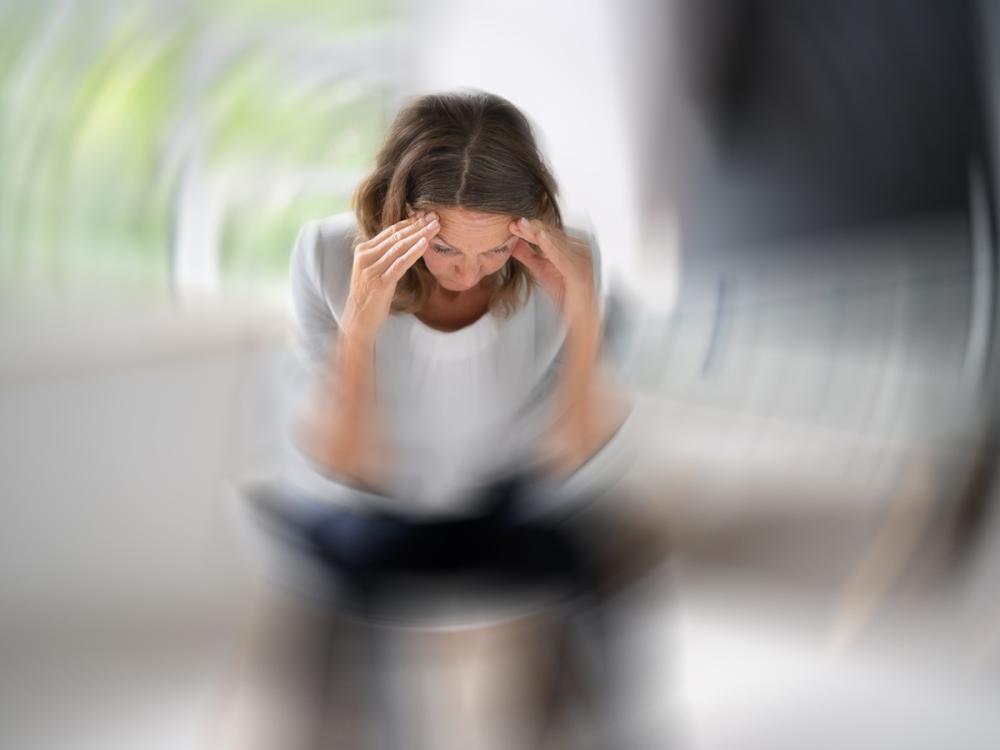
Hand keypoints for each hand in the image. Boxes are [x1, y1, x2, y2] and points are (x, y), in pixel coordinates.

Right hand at [342, 211, 439, 340]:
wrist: (358, 319)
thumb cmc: (370, 295)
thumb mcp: (373, 270)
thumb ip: (384, 255)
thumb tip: (406, 240)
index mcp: (363, 250)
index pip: (390, 231)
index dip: (410, 222)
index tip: (426, 216)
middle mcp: (365, 257)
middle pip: (397, 236)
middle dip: (418, 226)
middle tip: (435, 217)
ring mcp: (371, 270)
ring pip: (400, 247)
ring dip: (420, 235)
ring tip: (435, 227)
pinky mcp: (380, 283)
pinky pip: (400, 264)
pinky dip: (414, 253)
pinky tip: (425, 244)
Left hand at [508, 217, 596, 324]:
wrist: (581, 316)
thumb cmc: (566, 292)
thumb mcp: (541, 269)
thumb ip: (528, 254)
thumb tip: (513, 242)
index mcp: (573, 246)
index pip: (549, 233)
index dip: (531, 228)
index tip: (514, 224)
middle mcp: (580, 248)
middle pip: (552, 234)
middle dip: (532, 228)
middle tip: (515, 222)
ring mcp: (582, 258)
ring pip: (555, 241)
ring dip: (537, 233)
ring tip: (523, 226)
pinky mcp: (579, 269)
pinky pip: (562, 255)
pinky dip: (550, 245)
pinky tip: (540, 237)